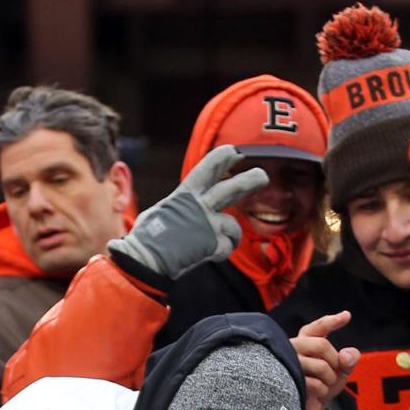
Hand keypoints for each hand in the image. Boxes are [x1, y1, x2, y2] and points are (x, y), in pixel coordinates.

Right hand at [108, 145, 267, 281]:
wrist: (146, 258)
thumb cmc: (147, 238)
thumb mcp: (160, 213)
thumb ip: (177, 210)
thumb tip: (177, 214)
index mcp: (185, 195)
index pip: (207, 169)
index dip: (221, 158)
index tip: (234, 151)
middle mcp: (199, 206)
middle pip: (232, 189)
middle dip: (250, 180)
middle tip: (263, 176)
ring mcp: (208, 225)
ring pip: (234, 225)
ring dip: (232, 235)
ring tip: (227, 241)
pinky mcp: (212, 245)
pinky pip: (227, 248)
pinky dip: (222, 252)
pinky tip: (212, 255)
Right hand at [291, 311, 360, 409]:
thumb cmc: (322, 385)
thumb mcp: (340, 371)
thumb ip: (348, 360)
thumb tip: (349, 355)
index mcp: (306, 340)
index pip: (318, 327)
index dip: (332, 322)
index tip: (347, 316)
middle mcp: (293, 348)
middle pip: (322, 345)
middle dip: (335, 361)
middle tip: (336, 372)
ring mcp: (288, 365)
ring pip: (320, 366)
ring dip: (330, 378)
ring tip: (324, 385)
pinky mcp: (288, 383)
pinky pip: (315, 384)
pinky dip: (323, 391)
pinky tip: (317, 395)